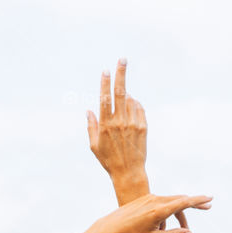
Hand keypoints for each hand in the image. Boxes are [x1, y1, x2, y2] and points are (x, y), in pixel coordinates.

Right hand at [86, 59, 147, 186]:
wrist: (129, 173)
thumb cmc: (109, 160)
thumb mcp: (94, 146)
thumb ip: (91, 126)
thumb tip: (89, 110)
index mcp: (106, 125)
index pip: (105, 98)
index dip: (105, 83)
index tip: (106, 71)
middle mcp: (120, 122)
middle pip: (121, 92)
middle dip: (121, 73)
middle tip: (123, 59)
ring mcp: (133, 123)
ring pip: (130, 100)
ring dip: (126, 97)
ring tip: (123, 107)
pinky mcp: (143, 126)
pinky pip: (139, 108)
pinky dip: (135, 105)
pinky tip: (131, 111)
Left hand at [103, 192, 212, 232]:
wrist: (112, 226)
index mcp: (160, 210)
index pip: (185, 202)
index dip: (199, 200)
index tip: (210, 199)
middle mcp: (156, 200)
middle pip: (181, 199)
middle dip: (195, 204)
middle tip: (208, 207)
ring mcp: (151, 197)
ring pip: (172, 200)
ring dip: (180, 212)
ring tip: (183, 227)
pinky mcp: (146, 198)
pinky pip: (162, 201)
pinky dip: (169, 210)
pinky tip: (165, 223)